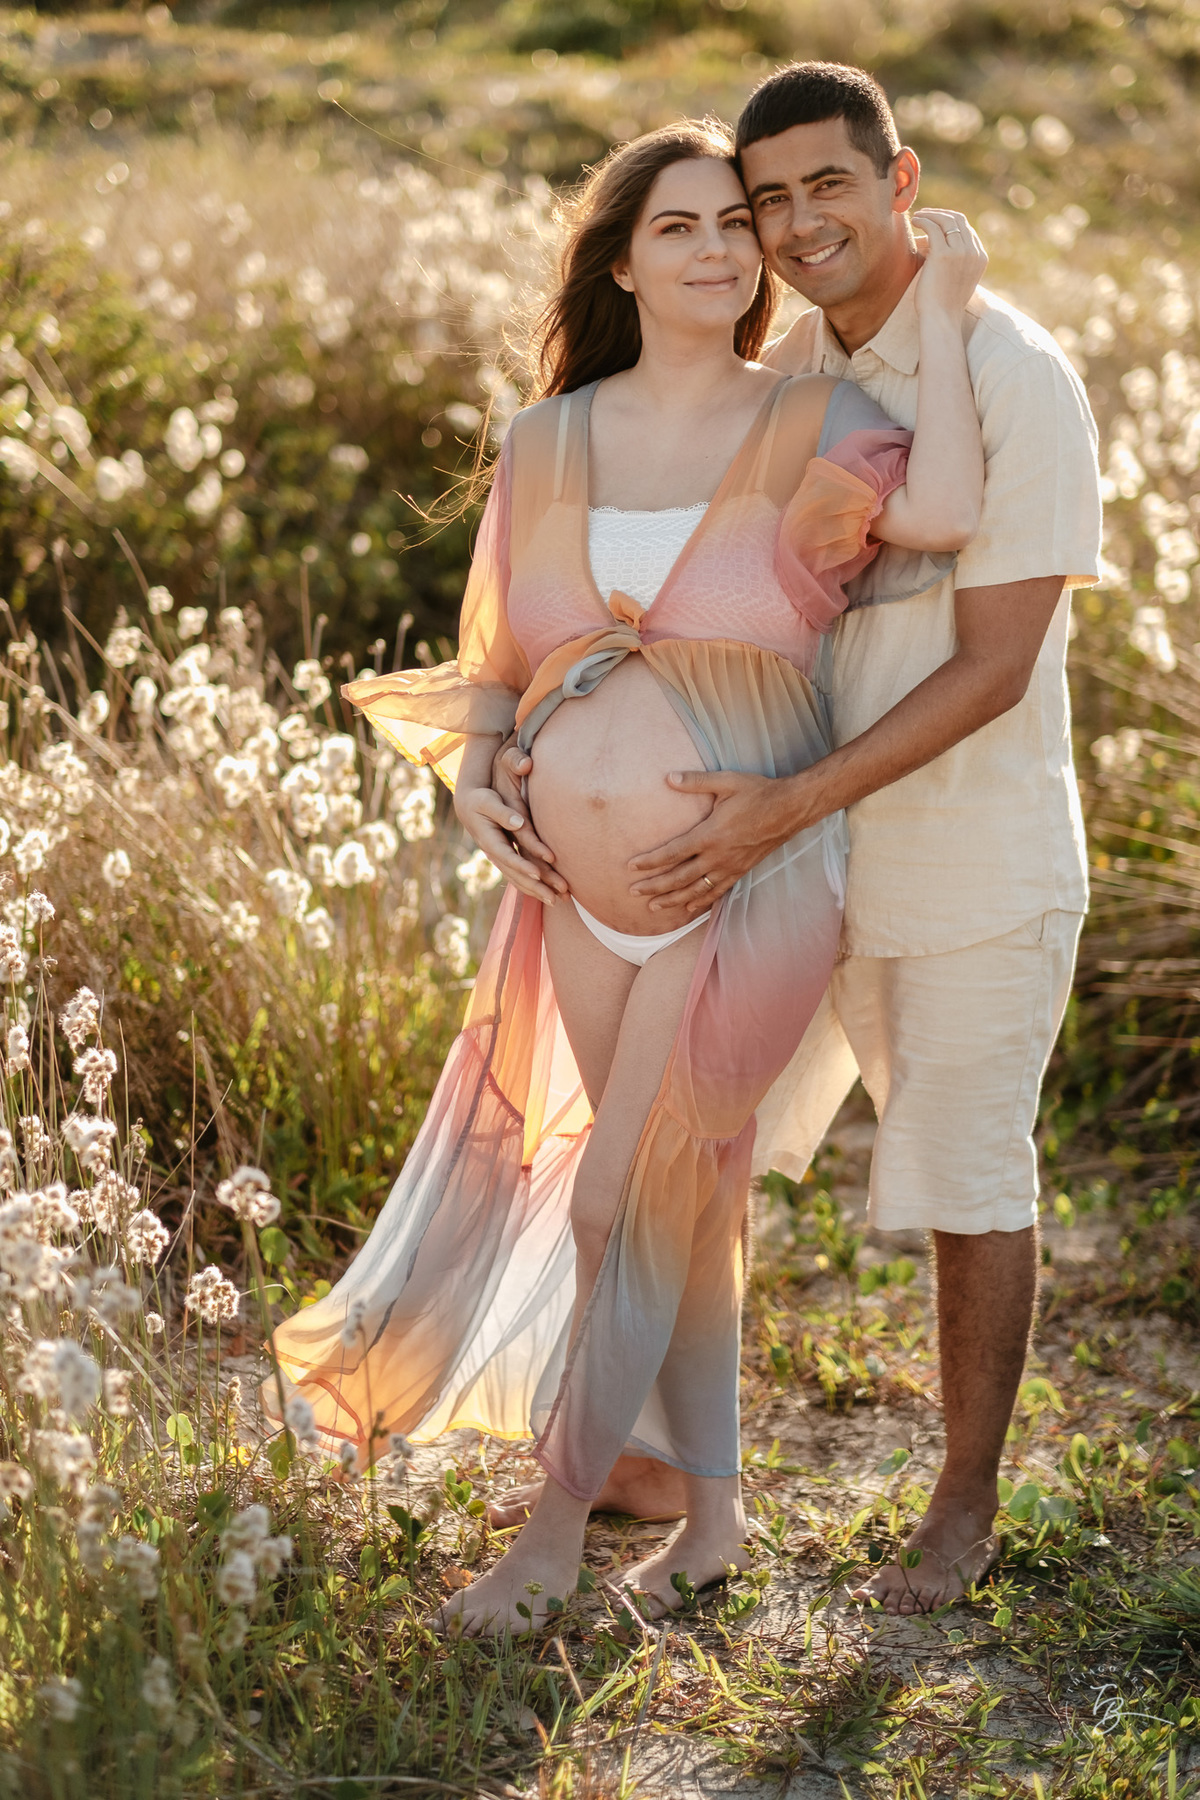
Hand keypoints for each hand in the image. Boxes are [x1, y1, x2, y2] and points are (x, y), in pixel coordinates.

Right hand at [453, 780, 565, 903]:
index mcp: (489, 841)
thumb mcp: (487, 802)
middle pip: (515, 874)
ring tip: (556, 901)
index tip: (538, 874)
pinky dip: (533, 885)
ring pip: (519, 878)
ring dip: (537, 891)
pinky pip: (520, 875)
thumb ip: (502, 813)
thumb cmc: (479, 800)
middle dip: (534, 887)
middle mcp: (495, 854)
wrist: (468, 805)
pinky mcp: (507, 856)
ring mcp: (501, 857)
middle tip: (554, 899)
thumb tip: (518, 822)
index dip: (522, 866)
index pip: (507, 857)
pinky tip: (547, 892)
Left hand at [628, 769, 803, 912]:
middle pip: (679, 877)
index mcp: (710, 835)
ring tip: (653, 906)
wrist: (790, 809)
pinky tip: (688, 907)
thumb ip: (695, 781)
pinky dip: (700, 901)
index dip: (650, 862)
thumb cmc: (757, 793)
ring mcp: (730, 867)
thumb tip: (668, 777)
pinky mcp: (740, 871)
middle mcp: (717, 856)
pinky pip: (716, 891)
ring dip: (672, 899)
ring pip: (696, 890)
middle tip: (633, 892)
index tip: (631, 867)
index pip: (672, 853)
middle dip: (654, 886)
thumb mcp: (726, 781)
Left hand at [910, 210, 986, 315]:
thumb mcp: (954, 279)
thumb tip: (928, 243)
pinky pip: (933, 227)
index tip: (936, 221)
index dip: (950, 222)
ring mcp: (961, 252)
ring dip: (931, 214)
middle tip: (926, 214)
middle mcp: (973, 252)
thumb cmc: (942, 304)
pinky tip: (915, 221)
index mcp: (980, 258)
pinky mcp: (944, 254)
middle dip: (941, 214)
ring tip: (918, 217)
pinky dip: (924, 220)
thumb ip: (951, 261)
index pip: (967, 230)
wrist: (941, 319)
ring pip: (946, 220)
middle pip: (959, 220)